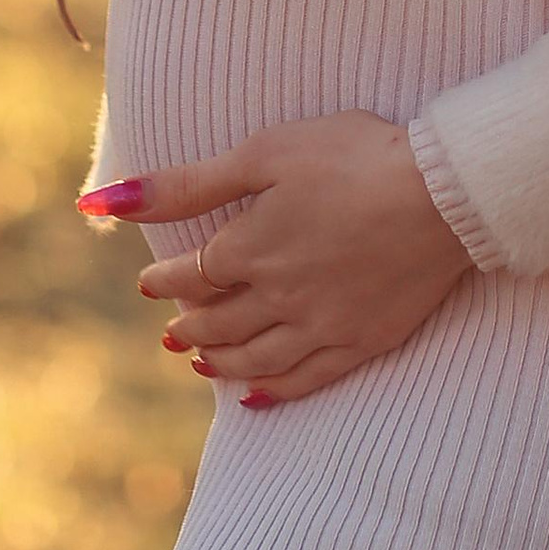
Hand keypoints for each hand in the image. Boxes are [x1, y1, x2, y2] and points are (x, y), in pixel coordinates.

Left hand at [107, 112, 475, 403]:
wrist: (445, 191)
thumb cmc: (354, 156)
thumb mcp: (263, 154)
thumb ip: (186, 184)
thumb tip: (103, 200)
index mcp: (251, 248)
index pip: (192, 275)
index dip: (166, 280)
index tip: (151, 282)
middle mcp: (279, 296)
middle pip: (219, 322)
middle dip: (188, 324)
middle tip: (169, 329)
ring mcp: (323, 325)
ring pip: (256, 357)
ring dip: (220, 360)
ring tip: (198, 361)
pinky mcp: (364, 341)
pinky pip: (307, 379)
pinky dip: (274, 390)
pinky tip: (255, 395)